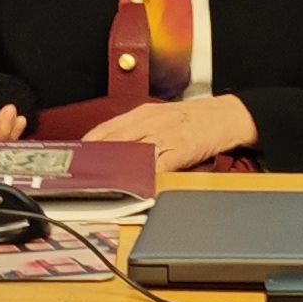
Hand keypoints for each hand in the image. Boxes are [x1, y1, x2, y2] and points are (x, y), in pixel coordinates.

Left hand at [80, 95, 257, 172]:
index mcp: (142, 113)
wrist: (227, 115)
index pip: (106, 128)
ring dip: (116, 170)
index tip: (76, 159)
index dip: (89, 145)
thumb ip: (136, 131)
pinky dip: (146, 178)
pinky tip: (135, 188)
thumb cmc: (192, 120)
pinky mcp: (181, 149)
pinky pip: (159, 165)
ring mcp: (166, 135)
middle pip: (115, 141)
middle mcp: (150, 122)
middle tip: (83, 176)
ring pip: (133, 153)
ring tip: (100, 184)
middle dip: (97, 160)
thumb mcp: (160, 117)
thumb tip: (110, 148)